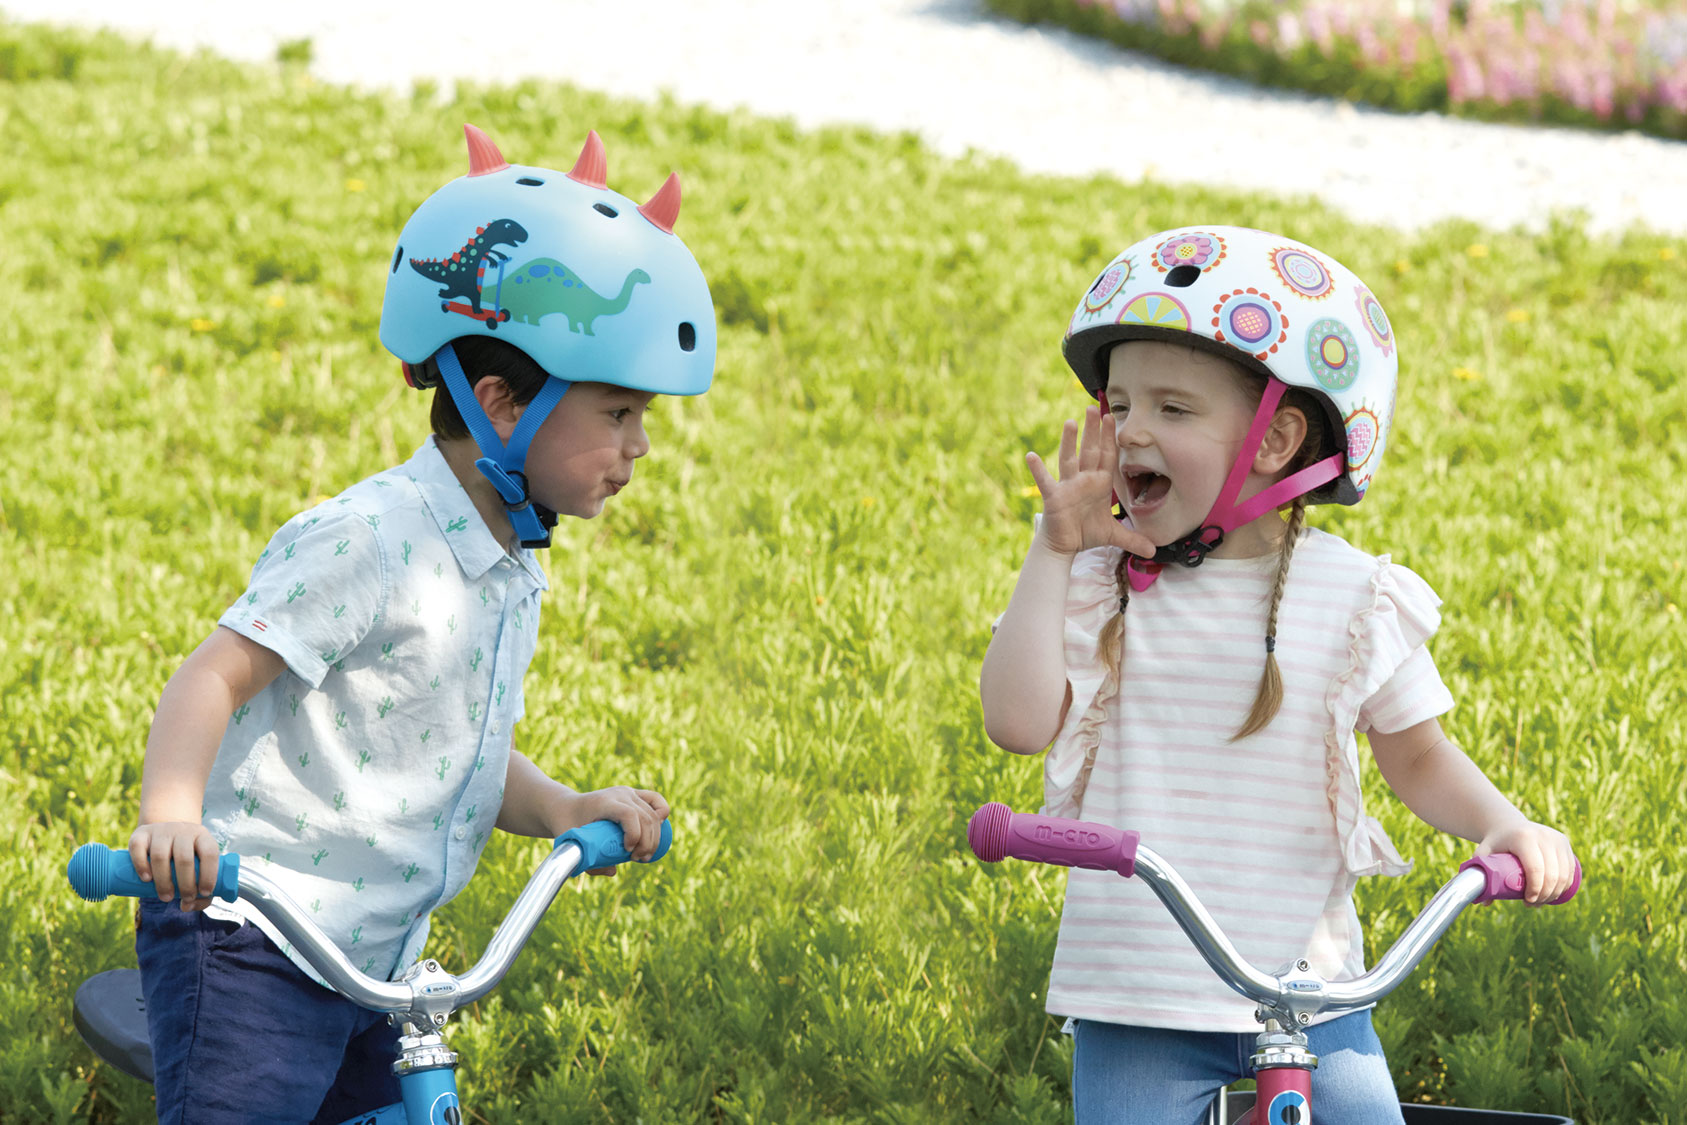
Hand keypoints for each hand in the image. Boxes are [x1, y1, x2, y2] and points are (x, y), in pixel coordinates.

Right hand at [129, 821, 220, 911]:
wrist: (164, 833)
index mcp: (202, 836)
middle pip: (184, 858)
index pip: (210, 853)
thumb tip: (187, 906)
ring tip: (166, 897)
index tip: (204, 892)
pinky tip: (146, 879)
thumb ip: (200, 891)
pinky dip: (141, 865)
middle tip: (185, 899)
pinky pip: (138, 848)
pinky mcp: (141, 833)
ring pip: (160, 856)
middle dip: (186, 884)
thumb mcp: (198, 866)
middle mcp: (183, 830)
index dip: (209, 874)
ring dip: (163, 881)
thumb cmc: (185, 856)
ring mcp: (161, 830)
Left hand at [564, 786, 669, 875]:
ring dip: (654, 838)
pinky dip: (662, 813)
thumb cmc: (569, 828)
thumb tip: (614, 871)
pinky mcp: (634, 794)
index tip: (628, 853)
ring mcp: (628, 792)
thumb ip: (590, 864)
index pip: (628, 815)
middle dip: (647, 843)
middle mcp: (619, 794)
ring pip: (654, 814)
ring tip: (645, 854)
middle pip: (645, 817)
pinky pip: (656, 800)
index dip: (634, 835)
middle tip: (638, 860)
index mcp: (604, 803)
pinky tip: (658, 830)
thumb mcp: (575, 846)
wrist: (567, 807)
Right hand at [1027, 406, 1154, 558]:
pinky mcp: (1054, 497)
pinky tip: (1031, 456)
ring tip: (1071, 422)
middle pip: (1089, 451)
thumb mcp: (1114, 536)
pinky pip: (1045, 482)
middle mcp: (1083, 480)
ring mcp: (1067, 487)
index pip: (1106, 456)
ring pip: (1069, 460)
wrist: (1065, 546)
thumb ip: (1133, 539)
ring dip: (1069, 442)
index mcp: (1098, 484)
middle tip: (1094, 407)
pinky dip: (1038, 470)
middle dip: (1092, 430)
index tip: (1112, 417)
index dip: (1109, 438)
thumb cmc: (1085, 533)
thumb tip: (1154, 552)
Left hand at [1476, 818, 1576, 904]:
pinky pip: (1570, 869)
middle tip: (1533, 904)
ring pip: (1564, 874)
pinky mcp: (1564, 842)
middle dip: (1545, 895)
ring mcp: (1556, 838)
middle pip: (1552, 874)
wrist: (1508, 825)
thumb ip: (1480, 875)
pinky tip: (1555, 893)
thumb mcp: (1484, 854)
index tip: (1527, 901)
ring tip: (1542, 901)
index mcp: (1524, 837)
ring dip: (1555, 892)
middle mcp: (1543, 836)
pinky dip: (1565, 885)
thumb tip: (1483, 903)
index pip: (1535, 869)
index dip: (1535, 889)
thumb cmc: (1495, 843)